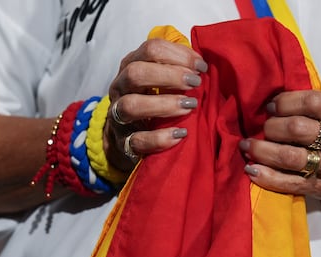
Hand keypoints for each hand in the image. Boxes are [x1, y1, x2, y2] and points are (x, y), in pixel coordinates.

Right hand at [103, 38, 207, 170]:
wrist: (125, 141)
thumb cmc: (151, 104)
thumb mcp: (160, 82)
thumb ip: (178, 70)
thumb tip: (203, 65)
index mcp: (131, 66)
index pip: (150, 50)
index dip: (178, 55)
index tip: (201, 67)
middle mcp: (120, 88)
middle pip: (135, 73)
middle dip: (169, 76)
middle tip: (195, 83)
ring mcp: (117, 115)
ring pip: (131, 105)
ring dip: (164, 104)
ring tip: (190, 106)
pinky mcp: (122, 142)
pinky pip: (137, 140)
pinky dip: (160, 138)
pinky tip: (180, 134)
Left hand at [239, 90, 320, 203]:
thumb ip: (311, 106)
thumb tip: (269, 103)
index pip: (311, 102)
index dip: (284, 103)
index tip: (270, 107)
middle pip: (297, 129)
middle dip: (271, 127)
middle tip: (262, 129)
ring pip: (289, 157)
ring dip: (262, 150)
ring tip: (248, 146)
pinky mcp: (318, 187)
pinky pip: (288, 182)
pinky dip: (266, 176)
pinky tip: (251, 169)